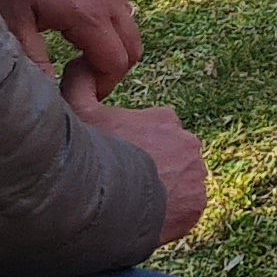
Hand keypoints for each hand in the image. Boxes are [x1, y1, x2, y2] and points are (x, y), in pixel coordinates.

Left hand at [0, 0, 139, 92]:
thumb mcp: (11, 21)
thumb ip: (34, 62)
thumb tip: (48, 100)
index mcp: (88, 11)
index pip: (118, 61)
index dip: (103, 83)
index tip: (76, 86)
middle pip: (133, 46)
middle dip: (112, 68)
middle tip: (80, 73)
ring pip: (129, 23)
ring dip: (111, 42)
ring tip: (74, 47)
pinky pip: (120, 2)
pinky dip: (108, 19)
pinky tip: (74, 18)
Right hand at [65, 76, 208, 246]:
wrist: (107, 203)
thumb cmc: (93, 154)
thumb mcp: (78, 110)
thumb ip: (81, 81)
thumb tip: (84, 60)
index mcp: (165, 118)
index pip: (154, 130)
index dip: (131, 145)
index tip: (116, 158)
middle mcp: (188, 143)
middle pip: (168, 156)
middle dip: (149, 166)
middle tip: (122, 184)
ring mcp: (196, 176)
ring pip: (177, 181)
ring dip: (161, 190)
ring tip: (131, 204)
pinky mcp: (197, 206)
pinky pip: (184, 209)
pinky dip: (168, 213)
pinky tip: (143, 217)